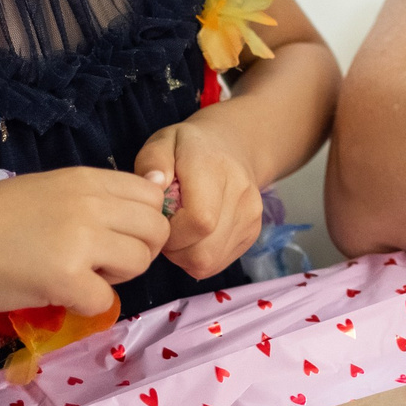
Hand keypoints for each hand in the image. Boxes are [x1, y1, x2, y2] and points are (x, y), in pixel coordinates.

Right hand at [0, 167, 169, 316]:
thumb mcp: (47, 190)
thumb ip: (95, 196)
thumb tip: (153, 194)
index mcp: (85, 179)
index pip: (152, 195)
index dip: (143, 221)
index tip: (117, 236)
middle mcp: (90, 204)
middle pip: (155, 230)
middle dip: (136, 252)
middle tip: (99, 263)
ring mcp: (80, 240)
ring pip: (138, 263)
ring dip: (114, 278)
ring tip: (76, 276)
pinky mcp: (65, 279)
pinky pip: (104, 301)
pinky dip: (85, 305)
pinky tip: (57, 294)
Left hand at [134, 120, 271, 279]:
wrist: (232, 146)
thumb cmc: (188, 148)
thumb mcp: (162, 142)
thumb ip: (152, 161)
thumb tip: (154, 184)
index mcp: (215, 169)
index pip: (199, 222)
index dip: (171, 232)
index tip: (160, 218)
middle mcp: (241, 194)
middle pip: (204, 251)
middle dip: (174, 249)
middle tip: (166, 227)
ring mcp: (251, 216)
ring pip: (210, 262)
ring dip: (185, 255)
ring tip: (179, 230)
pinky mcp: (253, 232)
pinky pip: (218, 262)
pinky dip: (199, 256)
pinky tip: (194, 235)